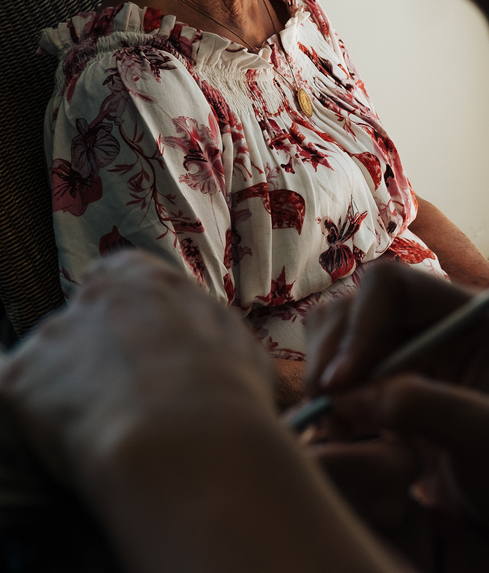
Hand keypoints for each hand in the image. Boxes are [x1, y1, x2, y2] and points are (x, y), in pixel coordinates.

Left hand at [0, 251, 274, 494]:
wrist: (184, 439)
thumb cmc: (226, 393)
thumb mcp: (237, 344)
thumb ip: (204, 333)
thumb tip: (206, 347)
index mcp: (146, 279)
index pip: (114, 277)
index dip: (122, 315)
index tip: (135, 347)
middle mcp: (92, 296)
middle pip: (79, 324)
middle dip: (94, 357)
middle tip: (125, 401)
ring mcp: (51, 336)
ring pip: (50, 364)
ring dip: (68, 391)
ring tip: (105, 431)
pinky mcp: (17, 379)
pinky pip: (19, 398)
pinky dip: (38, 421)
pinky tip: (74, 441)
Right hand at [305, 262, 488, 570]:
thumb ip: (429, 408)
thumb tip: (356, 395)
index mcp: (468, 315)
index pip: (390, 286)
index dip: (358, 325)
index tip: (341, 383)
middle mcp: (433, 324)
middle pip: (352, 306)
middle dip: (332, 354)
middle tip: (327, 411)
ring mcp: (407, 354)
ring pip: (336, 339)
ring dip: (325, 379)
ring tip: (337, 429)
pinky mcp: (386, 386)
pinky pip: (336, 376)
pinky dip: (327, 402)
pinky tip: (342, 437)